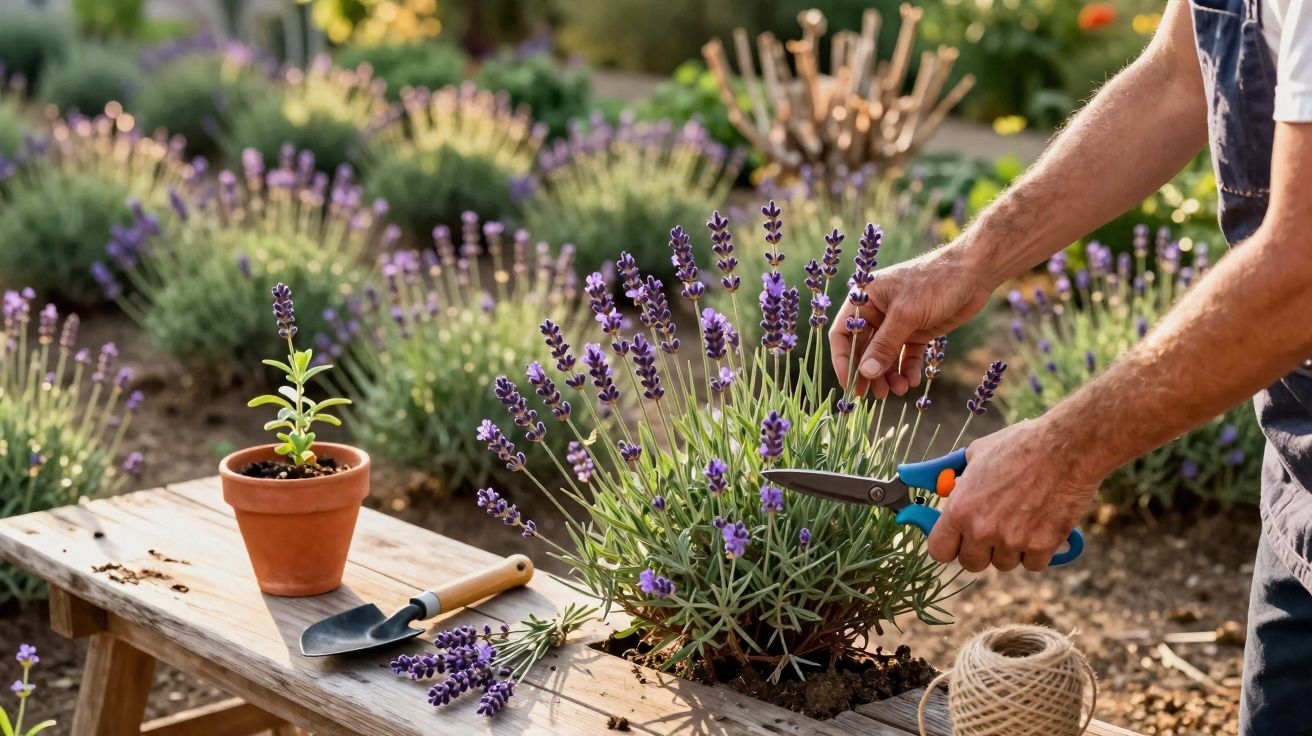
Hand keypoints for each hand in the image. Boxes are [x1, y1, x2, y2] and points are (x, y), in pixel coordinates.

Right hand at [829, 245, 992, 398]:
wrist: (973, 272)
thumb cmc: (933, 282)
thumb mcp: (905, 315)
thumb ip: (884, 346)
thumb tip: (865, 374)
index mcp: (865, 300)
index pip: (843, 334)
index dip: (843, 360)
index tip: (850, 384)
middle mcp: (877, 312)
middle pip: (864, 350)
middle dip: (870, 373)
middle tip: (877, 395)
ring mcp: (898, 323)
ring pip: (886, 356)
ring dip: (890, 375)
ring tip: (899, 390)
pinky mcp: (917, 331)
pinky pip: (907, 356)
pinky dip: (908, 369)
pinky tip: (912, 381)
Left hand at [927, 419, 1101, 571]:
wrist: (1065, 448)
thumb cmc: (1020, 445)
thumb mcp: (977, 454)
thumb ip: (961, 479)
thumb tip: (951, 489)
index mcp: (960, 509)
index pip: (939, 550)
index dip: (948, 546)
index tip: (957, 540)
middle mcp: (982, 530)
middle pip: (971, 563)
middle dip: (980, 550)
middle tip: (992, 532)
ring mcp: (1012, 541)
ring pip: (1004, 564)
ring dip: (1010, 550)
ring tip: (1022, 521)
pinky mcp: (1042, 546)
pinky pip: (1033, 564)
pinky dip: (1038, 552)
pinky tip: (1041, 528)